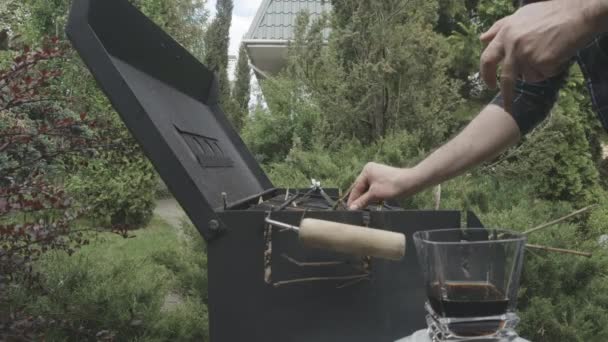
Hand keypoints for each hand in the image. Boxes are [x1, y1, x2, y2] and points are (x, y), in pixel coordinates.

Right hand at [347, 163, 422, 209]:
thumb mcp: (375, 195)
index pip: (355, 187)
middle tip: (354, 211)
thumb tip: (351, 209)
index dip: (352, 199)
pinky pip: (374, 190)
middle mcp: (370, 171)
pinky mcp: (383, 180)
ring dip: (365, 199)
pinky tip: (371, 204)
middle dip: (359, 199)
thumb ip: (362, 201)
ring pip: (367, 190)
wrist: (411, 183)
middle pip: (361, 188)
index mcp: (366, 171)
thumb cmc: (393, 186)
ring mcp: (377, 175)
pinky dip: (372, 197)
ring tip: (361, 210)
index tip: (348, 210)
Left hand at [479, 0, 606, 112]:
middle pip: (506, 78)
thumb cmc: (550, 14)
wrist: (577, 15)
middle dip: (505, 94)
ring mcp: (527, 54)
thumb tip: (482, 40)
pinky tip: (558, 55)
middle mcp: (513, 45)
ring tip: (549, 53)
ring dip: (538, 71)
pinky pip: (543, 75)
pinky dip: (550, 69)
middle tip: (507, 105)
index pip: (487, 58)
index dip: (486, 73)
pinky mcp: (541, 62)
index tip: (488, 83)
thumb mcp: (520, 16)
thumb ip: (499, 28)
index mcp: (505, 34)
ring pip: (527, 76)